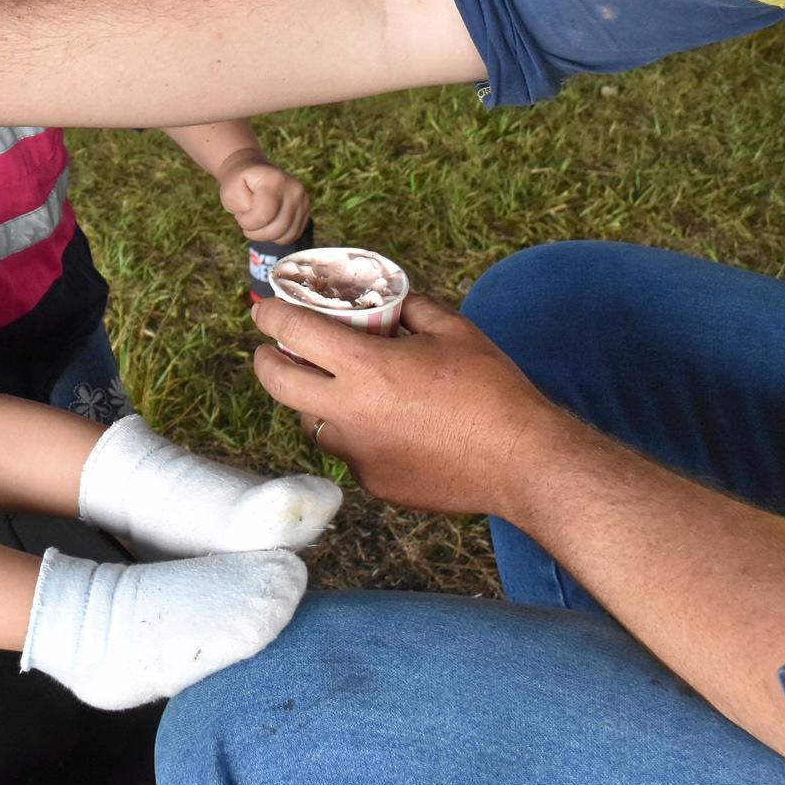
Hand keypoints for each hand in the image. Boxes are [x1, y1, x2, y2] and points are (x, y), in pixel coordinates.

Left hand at [215, 148, 310, 242]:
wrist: (252, 171)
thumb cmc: (239, 183)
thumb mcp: (229, 191)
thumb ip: (241, 206)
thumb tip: (262, 219)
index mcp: (275, 180)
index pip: (262, 216)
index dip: (246, 222)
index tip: (240, 214)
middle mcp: (295, 189)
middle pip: (276, 229)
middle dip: (255, 232)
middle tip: (247, 219)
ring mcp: (303, 201)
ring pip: (285, 236)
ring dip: (266, 236)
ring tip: (257, 221)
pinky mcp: (305, 212)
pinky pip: (292, 236)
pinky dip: (277, 236)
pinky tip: (268, 224)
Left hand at [249, 291, 554, 518]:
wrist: (521, 461)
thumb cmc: (491, 390)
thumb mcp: (453, 331)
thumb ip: (412, 310)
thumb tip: (392, 302)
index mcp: (367, 367)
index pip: (295, 334)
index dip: (271, 317)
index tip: (264, 312)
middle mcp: (350, 413)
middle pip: (279, 385)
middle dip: (266, 363)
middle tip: (271, 352)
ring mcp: (358, 454)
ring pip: (312, 424)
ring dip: (313, 403)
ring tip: (335, 389)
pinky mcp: (374, 482)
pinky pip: (348, 453)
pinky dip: (355, 436)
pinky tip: (385, 427)